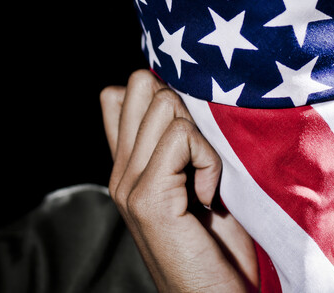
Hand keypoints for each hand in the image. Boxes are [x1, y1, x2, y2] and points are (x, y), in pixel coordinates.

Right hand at [100, 70, 257, 292]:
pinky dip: (207, 160)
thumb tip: (189, 96)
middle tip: (197, 151)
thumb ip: (183, 145)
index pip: (115, 94)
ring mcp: (128, 185)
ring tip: (206, 179)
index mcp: (127, 166)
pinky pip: (182, 139)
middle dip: (180, 104)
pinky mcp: (148, 199)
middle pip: (138, 85)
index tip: (188, 129)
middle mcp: (120, 172)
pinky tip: (208, 197)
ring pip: (164, 104)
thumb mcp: (196, 184)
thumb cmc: (218, 248)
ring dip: (200, 136)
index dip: (155, 92)